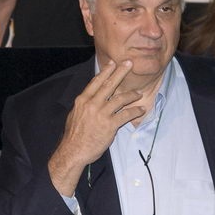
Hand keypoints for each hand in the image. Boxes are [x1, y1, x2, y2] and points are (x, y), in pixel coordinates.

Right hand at [48, 60, 145, 195]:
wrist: (74, 151)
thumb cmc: (74, 135)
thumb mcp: (74, 115)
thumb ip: (84, 105)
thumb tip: (90, 99)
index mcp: (82, 100)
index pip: (96, 82)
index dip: (105, 72)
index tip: (112, 63)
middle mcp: (92, 104)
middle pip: (109, 85)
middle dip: (120, 72)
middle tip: (129, 64)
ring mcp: (102, 114)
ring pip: (120, 99)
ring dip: (131, 95)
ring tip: (139, 93)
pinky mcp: (110, 125)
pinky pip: (126, 115)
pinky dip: (135, 111)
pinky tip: (141, 110)